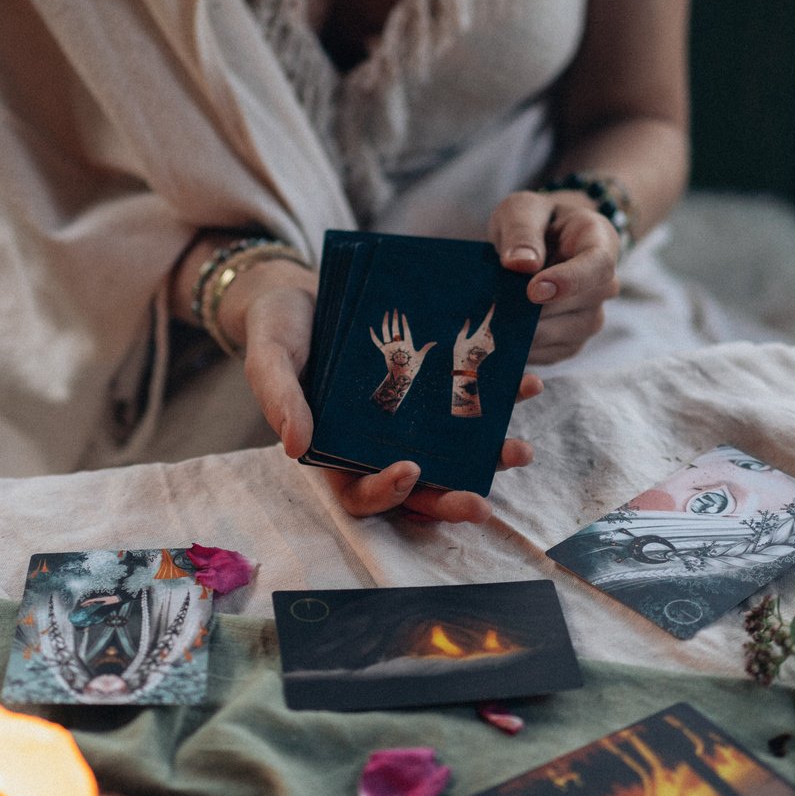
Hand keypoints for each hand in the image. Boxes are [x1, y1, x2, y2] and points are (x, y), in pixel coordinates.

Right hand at [234, 263, 540, 522]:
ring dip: (487, 458)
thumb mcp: (268, 359)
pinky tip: (526, 384)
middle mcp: (374, 444)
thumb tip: (297, 446)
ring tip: (519, 450)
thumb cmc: (278, 330)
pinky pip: (466, 405)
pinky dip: (500, 400)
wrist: (301, 291)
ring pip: (451, 454)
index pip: (360, 494)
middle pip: (417, 490)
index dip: (386, 492)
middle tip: (482, 505)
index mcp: (332, 453)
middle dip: (450, 499)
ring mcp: (406, 420)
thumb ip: (281, 400)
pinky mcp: (430, 390)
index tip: (410, 470)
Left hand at [489, 191, 620, 365]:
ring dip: (527, 330)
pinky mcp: (572, 341)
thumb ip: (521, 230)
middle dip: (535, 309)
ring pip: (565, 335)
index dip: (568, 282)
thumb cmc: (535, 221)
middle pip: (579, 305)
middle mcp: (604, 284)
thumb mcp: (521, 209)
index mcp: (599, 242)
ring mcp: (591, 316)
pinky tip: (502, 333)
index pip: (597, 266)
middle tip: (494, 305)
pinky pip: (551, 354)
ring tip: (495, 316)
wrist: (541, 241)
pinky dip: (524, 348)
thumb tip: (520, 264)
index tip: (533, 291)